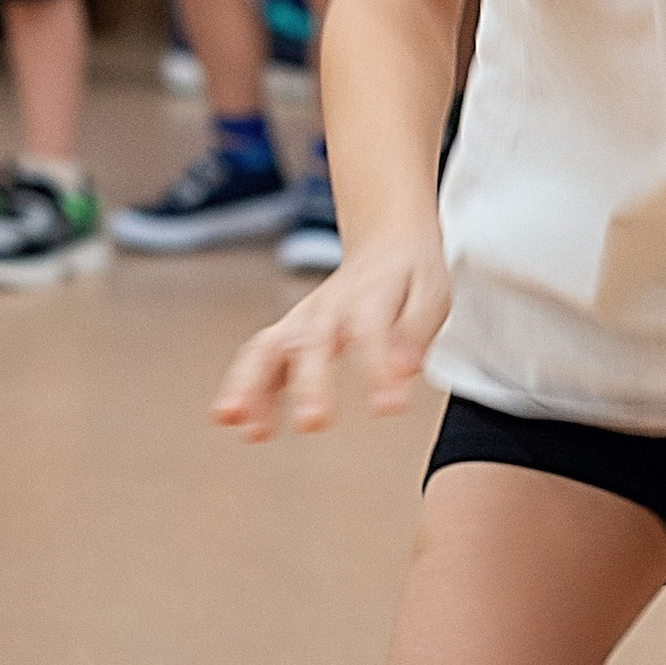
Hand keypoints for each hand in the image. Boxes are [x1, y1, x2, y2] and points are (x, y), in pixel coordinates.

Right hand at [212, 224, 451, 440]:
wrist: (386, 242)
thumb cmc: (410, 275)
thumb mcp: (431, 294)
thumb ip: (416, 331)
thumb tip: (407, 369)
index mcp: (370, 294)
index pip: (370, 329)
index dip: (377, 367)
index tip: (388, 406)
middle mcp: (328, 307)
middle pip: (312, 343)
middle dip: (309, 383)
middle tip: (312, 421)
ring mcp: (302, 320)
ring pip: (268, 347)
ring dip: (252, 386)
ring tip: (244, 423)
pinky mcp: (288, 334)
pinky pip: (258, 358)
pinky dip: (243, 387)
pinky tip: (234, 419)